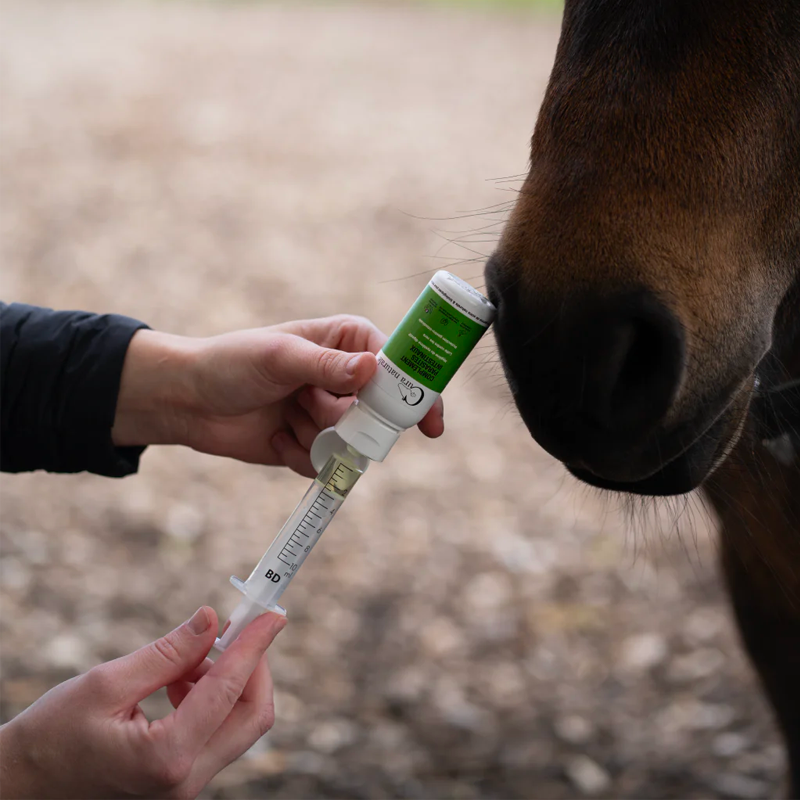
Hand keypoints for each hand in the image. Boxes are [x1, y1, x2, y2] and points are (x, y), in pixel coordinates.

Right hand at [0, 608, 285, 799]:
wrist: (21, 788)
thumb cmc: (51, 736)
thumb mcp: (105, 684)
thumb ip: (167, 653)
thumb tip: (212, 619)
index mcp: (166, 757)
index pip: (230, 691)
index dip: (254, 646)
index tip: (272, 614)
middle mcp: (185, 781)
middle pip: (252, 716)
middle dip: (253, 666)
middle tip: (238, 628)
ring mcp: (185, 787)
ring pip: (237, 726)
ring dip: (229, 681)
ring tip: (191, 655)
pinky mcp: (180, 781)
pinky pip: (216, 735)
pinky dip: (212, 699)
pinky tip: (180, 680)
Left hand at [112, 315, 444, 476]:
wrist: (189, 402)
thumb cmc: (231, 363)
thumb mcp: (278, 357)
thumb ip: (326, 365)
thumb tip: (374, 369)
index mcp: (348, 342)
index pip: (397, 366)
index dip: (416, 393)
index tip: (428, 424)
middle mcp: (346, 378)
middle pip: (380, 413)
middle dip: (345, 420)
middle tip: (308, 406)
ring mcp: (331, 414)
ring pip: (353, 442)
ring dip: (316, 436)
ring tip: (284, 415)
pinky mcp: (315, 444)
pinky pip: (328, 464)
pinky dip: (300, 455)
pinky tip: (275, 436)